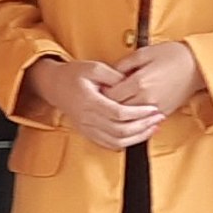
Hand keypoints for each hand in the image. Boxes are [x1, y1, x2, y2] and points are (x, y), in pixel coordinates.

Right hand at [27, 58, 160, 149]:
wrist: (54, 85)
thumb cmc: (74, 75)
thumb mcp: (94, 67)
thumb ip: (114, 75)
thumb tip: (133, 84)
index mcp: (89, 101)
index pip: (118, 113)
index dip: (138, 113)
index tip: (153, 108)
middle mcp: (87, 118)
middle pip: (120, 130)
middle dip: (143, 126)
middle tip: (158, 117)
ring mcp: (87, 128)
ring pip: (116, 141)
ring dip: (137, 137)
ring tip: (152, 128)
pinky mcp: (88, 133)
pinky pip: (109, 144)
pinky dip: (126, 143)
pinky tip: (138, 136)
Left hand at [107, 43, 204, 115]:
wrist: (198, 66)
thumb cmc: (172, 56)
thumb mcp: (144, 52)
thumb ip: (124, 64)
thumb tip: (109, 74)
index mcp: (140, 82)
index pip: (111, 95)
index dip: (102, 92)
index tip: (100, 88)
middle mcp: (146, 98)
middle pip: (117, 109)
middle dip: (108, 105)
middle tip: (103, 97)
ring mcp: (156, 108)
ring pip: (129, 119)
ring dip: (120, 113)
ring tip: (115, 104)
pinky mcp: (163, 113)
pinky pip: (143, 121)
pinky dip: (134, 118)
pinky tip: (130, 109)